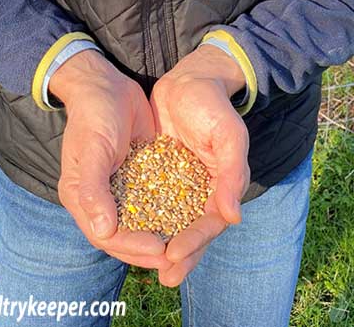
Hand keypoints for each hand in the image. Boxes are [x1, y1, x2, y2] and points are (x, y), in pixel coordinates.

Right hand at [50, 50, 171, 269]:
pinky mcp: (139, 174)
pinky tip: (190, 216)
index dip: (132, 248)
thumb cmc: (93, 116)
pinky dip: (169, 209)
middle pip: (126, 235)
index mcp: (83, 198)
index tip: (160, 251)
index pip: (107, 235)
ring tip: (188, 245)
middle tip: (179, 258)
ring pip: (142, 220)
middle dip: (150, 249)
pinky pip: (153, 198)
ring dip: (162, 234)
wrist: (106, 86)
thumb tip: (103, 231)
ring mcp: (121, 187)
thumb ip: (93, 190)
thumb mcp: (92, 151)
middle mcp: (101, 198)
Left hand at [150, 44, 250, 284]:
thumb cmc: (214, 106)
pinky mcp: (162, 171)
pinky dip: (144, 215)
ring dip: (159, 242)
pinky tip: (127, 228)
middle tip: (163, 278)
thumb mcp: (228, 136)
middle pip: (190, 230)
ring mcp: (181, 182)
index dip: (193, 242)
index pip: (209, 223)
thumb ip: (231, 174)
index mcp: (222, 186)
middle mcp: (202, 189)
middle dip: (178, 255)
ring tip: (145, 264)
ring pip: (170, 220)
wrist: (191, 81)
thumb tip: (233, 217)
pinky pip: (153, 198)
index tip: (173, 256)